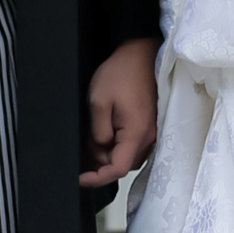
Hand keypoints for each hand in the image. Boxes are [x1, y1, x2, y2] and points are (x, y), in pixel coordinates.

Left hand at [80, 37, 158, 188]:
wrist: (143, 54)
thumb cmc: (121, 73)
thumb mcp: (99, 101)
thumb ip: (99, 132)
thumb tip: (101, 149)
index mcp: (136, 133)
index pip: (118, 169)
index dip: (97, 178)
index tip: (81, 178)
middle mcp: (149, 138)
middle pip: (124, 164)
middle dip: (102, 160)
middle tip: (88, 140)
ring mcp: (153, 132)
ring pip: (129, 156)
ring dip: (111, 152)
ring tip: (96, 133)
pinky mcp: (151, 125)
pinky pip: (135, 146)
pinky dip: (120, 144)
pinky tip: (109, 129)